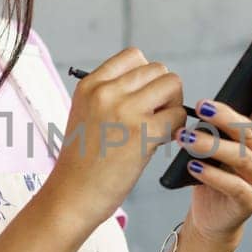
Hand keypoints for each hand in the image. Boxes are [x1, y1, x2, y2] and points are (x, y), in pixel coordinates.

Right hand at [47, 47, 186, 232]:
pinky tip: (160, 142)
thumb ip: (112, 95)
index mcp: (90, 85)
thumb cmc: (82, 162)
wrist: (73, 195)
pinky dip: (176, 128)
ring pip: (172, 85)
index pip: (134, 56)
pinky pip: (178, 115)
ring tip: (157, 128)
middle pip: (157, 69)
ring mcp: (125, 110)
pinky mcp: (143, 132)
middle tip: (154, 117)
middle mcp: (106, 92)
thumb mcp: (86, 114)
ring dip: (172, 106)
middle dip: (163, 92)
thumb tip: (153, 85)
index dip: (146, 77)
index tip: (143, 99)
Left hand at [175, 57, 251, 243]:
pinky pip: (233, 185)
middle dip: (226, 116)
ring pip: (241, 157)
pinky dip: (212, 175)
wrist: (212, 213)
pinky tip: (193, 167)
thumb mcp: (215, 141)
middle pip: (250, 130)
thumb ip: (217, 124)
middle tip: (200, 106)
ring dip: (212, 145)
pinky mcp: (251, 200)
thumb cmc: (212, 168)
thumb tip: (202, 105)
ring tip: (186, 138)